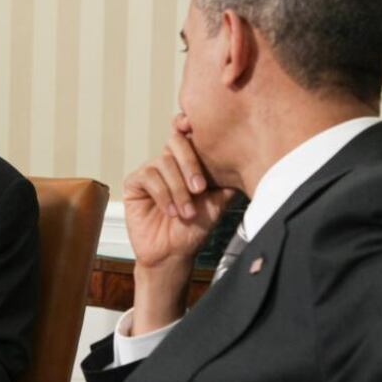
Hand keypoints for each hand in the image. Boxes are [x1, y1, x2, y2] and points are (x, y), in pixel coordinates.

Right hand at [123, 117, 231, 333]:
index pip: (189, 135)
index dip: (190, 127)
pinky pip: (148, 177)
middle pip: (175, 142)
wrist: (173, 254)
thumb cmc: (194, 229)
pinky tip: (172, 211)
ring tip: (186, 212)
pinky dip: (163, 194)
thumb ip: (226, 182)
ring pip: (163, 163)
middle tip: (200, 189)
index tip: (199, 132)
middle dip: (190, 164)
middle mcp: (168, 162)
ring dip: (178, 189)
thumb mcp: (217, 203)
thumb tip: (248, 161)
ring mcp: (150, 171)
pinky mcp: (134, 184)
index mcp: (188, 162)